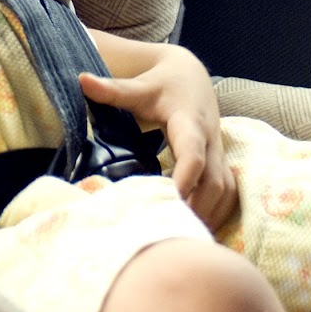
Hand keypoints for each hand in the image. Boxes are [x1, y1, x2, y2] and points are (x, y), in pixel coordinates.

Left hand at [78, 45, 237, 229]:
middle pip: (214, 182)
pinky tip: (195, 227)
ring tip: (182, 234)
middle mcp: (209, 141)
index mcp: (189, 123)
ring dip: (209, 215)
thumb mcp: (139, 87)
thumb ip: (113, 89)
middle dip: (198, 208)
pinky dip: (217, 213)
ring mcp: (218, 154)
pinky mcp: (220, 164)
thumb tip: (82, 80)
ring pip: (225, 191)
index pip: (193, 154)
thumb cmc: (162, 85)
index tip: (169, 200)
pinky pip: (228, 193)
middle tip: (170, 229)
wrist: (190, 77)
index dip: (184, 178)